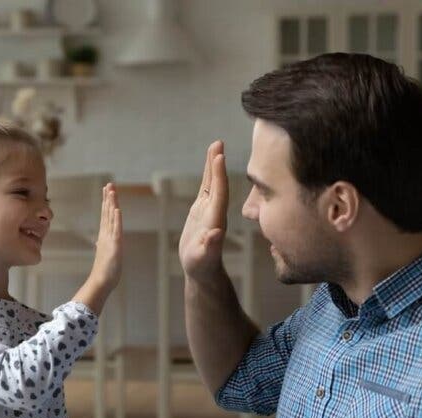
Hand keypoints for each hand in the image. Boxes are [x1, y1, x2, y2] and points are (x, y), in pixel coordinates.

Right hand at [88, 183, 121, 293]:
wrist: (101, 282)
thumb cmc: (104, 271)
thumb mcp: (105, 256)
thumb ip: (102, 247)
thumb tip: (98, 242)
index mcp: (105, 236)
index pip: (106, 216)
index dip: (107, 203)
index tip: (107, 191)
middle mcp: (106, 235)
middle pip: (107, 212)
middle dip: (108, 198)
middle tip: (109, 184)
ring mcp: (110, 239)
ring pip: (111, 217)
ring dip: (111, 203)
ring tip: (111, 190)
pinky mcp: (114, 245)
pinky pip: (116, 229)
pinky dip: (116, 218)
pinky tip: (116, 209)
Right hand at [179, 141, 228, 280]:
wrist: (203, 271)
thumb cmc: (202, 267)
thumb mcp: (204, 258)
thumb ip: (210, 246)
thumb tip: (216, 233)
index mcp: (215, 219)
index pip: (219, 193)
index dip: (219, 175)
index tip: (219, 156)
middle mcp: (215, 211)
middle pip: (217, 182)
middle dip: (217, 163)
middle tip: (218, 142)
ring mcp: (209, 210)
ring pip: (212, 182)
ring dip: (213, 164)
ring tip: (215, 146)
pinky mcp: (203, 211)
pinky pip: (207, 188)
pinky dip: (208, 174)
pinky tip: (210, 164)